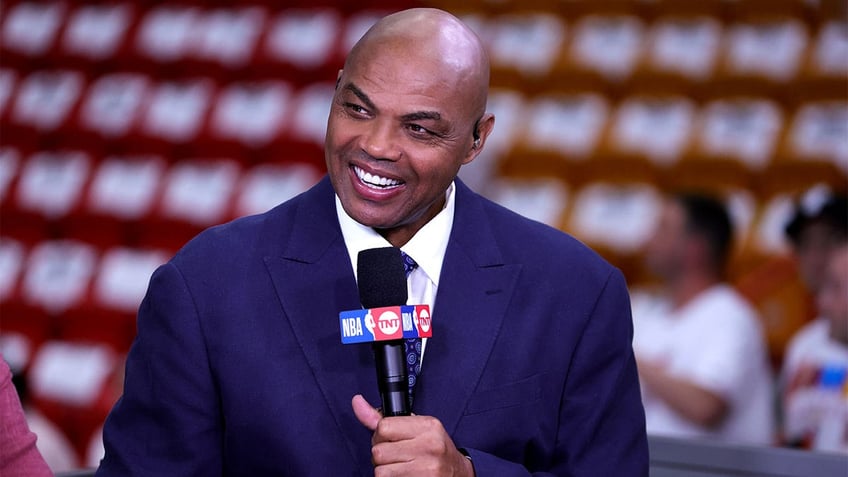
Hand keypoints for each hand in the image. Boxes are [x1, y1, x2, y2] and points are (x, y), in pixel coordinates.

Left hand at [352, 395, 474, 475]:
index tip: (389, 440)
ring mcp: (427, 468)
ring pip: (380, 471)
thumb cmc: (434, 449)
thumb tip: (356, 401)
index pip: (384, 427)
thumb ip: (382, 418)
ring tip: (400, 468)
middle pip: (379, 451)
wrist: (458, 474)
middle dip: (381, 456)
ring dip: (385, 472)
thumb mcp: (415, 428)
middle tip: (395, 457)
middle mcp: (429, 445)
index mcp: (427, 426)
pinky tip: (404, 476)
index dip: (380, 436)